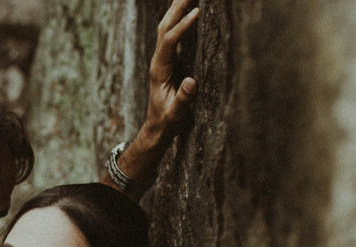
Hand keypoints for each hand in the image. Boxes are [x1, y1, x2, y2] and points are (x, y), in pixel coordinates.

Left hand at [142, 0, 199, 143]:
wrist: (158, 126)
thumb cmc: (168, 121)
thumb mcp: (175, 114)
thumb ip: (183, 99)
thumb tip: (191, 82)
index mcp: (159, 70)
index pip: (169, 41)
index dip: (182, 27)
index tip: (198, 13)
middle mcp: (158, 60)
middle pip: (164, 27)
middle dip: (177, 7)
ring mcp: (162, 58)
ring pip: (166, 27)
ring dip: (176, 8)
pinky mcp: (167, 59)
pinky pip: (172, 33)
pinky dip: (179, 18)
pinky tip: (187, 9)